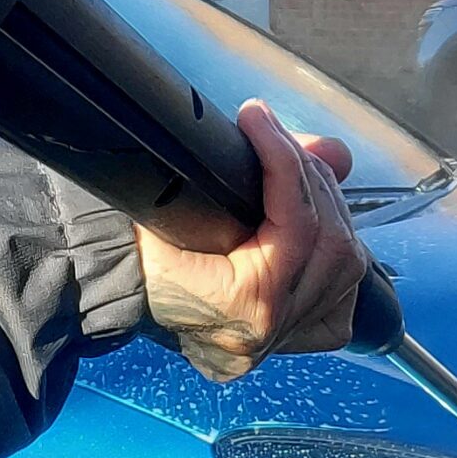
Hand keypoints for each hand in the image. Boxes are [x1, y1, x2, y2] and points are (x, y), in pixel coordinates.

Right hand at [136, 99, 365, 380]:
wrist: (110, 293)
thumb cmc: (132, 251)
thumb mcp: (169, 210)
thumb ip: (238, 174)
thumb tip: (331, 151)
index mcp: (245, 306)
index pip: (297, 226)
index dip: (283, 159)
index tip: (255, 116)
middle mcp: (275, 331)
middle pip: (331, 242)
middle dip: (310, 178)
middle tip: (276, 139)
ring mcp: (289, 340)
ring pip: (346, 265)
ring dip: (329, 208)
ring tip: (295, 172)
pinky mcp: (296, 341)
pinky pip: (342, 299)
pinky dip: (337, 255)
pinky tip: (315, 226)